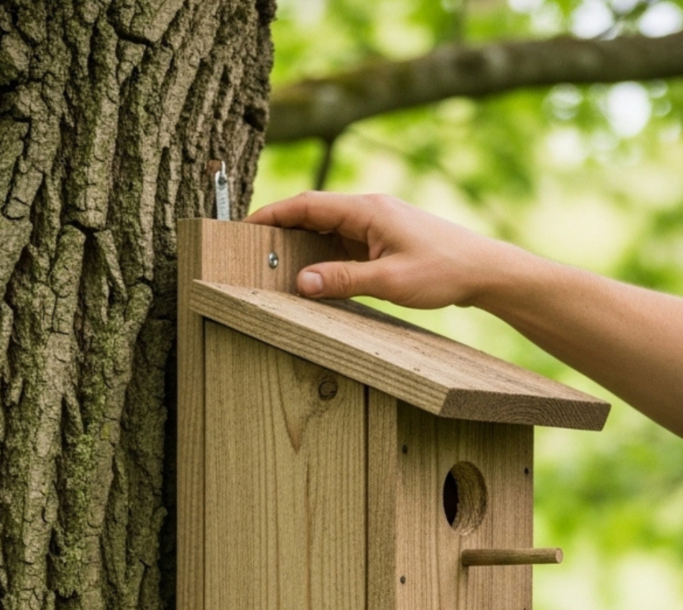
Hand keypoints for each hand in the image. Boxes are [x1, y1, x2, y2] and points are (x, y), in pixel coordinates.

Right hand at [246, 192, 509, 308]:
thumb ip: (342, 280)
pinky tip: (314, 273)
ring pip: (328, 229)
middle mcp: (369, 210)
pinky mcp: (385, 240)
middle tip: (252, 250)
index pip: (307, 205)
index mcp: (367, 209)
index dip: (273, 214)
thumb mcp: (389, 281)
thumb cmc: (443, 272)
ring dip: (303, 244)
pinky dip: (324, 254)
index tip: (245, 227)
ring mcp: (377, 225)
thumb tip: (300, 283)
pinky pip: (344, 243)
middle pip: (313, 214)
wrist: (484, 270)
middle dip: (281, 230)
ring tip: (274, 265)